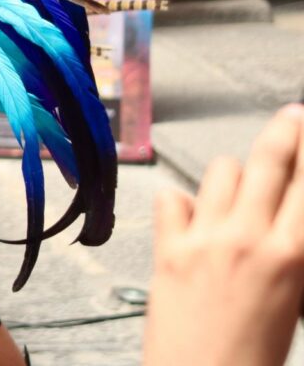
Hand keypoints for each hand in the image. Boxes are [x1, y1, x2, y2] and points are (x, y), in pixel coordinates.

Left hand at [144, 104, 303, 365]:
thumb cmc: (252, 354)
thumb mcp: (293, 298)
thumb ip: (291, 250)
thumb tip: (289, 217)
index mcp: (292, 256)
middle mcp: (248, 239)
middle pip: (269, 161)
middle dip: (285, 131)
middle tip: (292, 117)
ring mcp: (204, 240)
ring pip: (220, 171)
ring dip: (233, 173)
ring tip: (238, 186)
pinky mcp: (167, 249)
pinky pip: (173, 198)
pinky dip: (183, 202)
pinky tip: (191, 216)